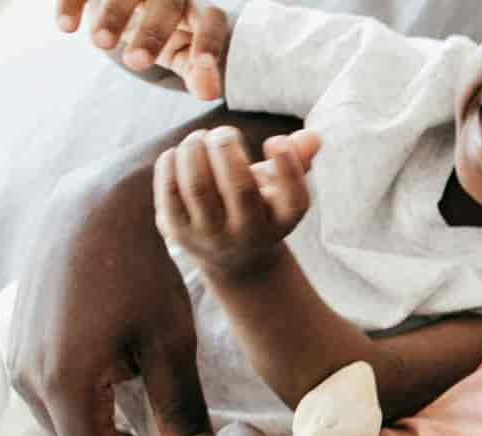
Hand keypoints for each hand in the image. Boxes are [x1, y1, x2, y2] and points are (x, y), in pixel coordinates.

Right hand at [11, 162, 212, 435]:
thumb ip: (180, 406)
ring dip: (103, 433)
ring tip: (156, 431)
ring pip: (61, 422)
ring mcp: (15, 360)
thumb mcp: (171, 342)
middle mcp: (27, 377)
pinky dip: (86, 406)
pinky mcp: (16, 345)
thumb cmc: (142, 272)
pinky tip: (125, 393)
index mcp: (64, 382)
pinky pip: (49, 395)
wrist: (94, 211)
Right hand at [60, 0, 231, 100]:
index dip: (209, 40)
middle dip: (153, 31)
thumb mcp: (184, 52)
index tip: (202, 62)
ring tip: (102, 43)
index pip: (210, 20)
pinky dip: (72, 3)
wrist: (133, 4)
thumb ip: (198, 71)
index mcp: (198, 7)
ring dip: (113, 16)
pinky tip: (67, 26)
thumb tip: (210, 93)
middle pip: (168, 4)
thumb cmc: (167, 31)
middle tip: (138, 61)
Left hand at [155, 128, 318, 276]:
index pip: (294, 198)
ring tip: (199, 137)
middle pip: (239, 188)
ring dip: (194, 151)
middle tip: (224, 132)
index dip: (288, 165)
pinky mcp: (177, 232)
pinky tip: (178, 152)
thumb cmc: (260, 207)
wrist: (230, 257)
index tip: (275, 140)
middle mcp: (249, 233)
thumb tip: (312, 136)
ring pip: (198, 187)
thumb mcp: (281, 188)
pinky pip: (169, 193)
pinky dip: (171, 164)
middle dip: (227, 148)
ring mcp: (211, 235)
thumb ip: (296, 160)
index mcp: (282, 220)